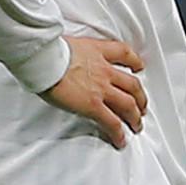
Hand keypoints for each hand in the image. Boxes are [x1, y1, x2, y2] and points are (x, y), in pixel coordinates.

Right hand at [42, 34, 146, 148]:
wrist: (43, 58)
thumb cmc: (47, 50)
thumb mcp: (67, 44)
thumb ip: (75, 52)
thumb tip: (66, 57)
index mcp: (97, 51)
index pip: (124, 53)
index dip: (135, 61)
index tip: (138, 67)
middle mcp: (104, 70)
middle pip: (132, 85)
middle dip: (140, 97)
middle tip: (142, 105)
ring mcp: (101, 88)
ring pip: (128, 104)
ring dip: (135, 117)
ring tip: (136, 125)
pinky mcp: (93, 105)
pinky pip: (112, 122)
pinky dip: (118, 133)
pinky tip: (120, 140)